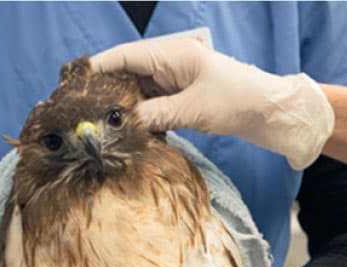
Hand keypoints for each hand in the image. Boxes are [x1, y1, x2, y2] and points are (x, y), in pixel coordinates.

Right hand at [91, 37, 333, 168]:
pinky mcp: (180, 97)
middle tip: (82, 112)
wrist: (272, 112)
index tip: (74, 84)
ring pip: (136, 92)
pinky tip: (129, 132)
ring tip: (101, 126)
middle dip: (105, 92)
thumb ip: (154, 115)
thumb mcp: (193, 110)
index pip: (123, 56)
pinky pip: (150, 104)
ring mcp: (175, 80)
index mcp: (171, 54)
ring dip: (122, 108)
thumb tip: (120, 124)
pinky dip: (139, 117)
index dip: (97, 69)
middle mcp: (169, 63)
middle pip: (126, 74)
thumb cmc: (239, 100)